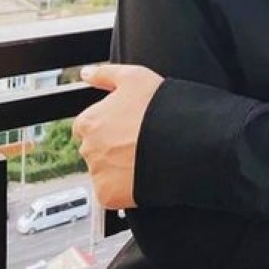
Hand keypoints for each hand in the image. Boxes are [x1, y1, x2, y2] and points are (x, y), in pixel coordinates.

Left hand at [72, 63, 163, 209]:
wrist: (181, 143)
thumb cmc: (158, 109)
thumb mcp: (134, 77)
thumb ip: (105, 74)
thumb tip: (86, 73)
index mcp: (89, 121)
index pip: (87, 125)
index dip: (108, 123)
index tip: (125, 125)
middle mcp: (88, 149)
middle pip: (94, 149)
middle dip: (110, 146)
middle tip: (137, 141)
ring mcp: (98, 174)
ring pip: (103, 171)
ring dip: (117, 167)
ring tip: (142, 156)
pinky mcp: (108, 196)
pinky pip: (111, 193)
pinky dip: (123, 187)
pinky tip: (141, 173)